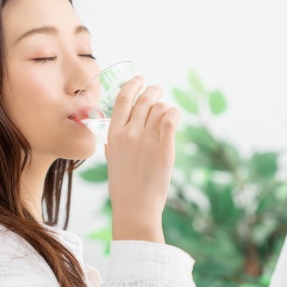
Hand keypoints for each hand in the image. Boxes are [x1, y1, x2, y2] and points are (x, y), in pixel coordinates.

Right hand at [104, 75, 179, 242]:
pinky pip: (171, 119)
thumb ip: (113, 143)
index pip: (123, 99)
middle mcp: (129, 134)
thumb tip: (113, 135)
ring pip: (159, 108)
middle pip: (143, 100)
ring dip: (164, 106)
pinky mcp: (164, 148)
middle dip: (152, 90)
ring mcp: (147, 140)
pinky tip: (174, 116)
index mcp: (114, 135)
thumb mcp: (112, 160)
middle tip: (157, 89)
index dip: (132, 85)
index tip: (139, 79)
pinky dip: (174, 113)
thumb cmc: (123, 186)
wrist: (135, 207)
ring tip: (165, 111)